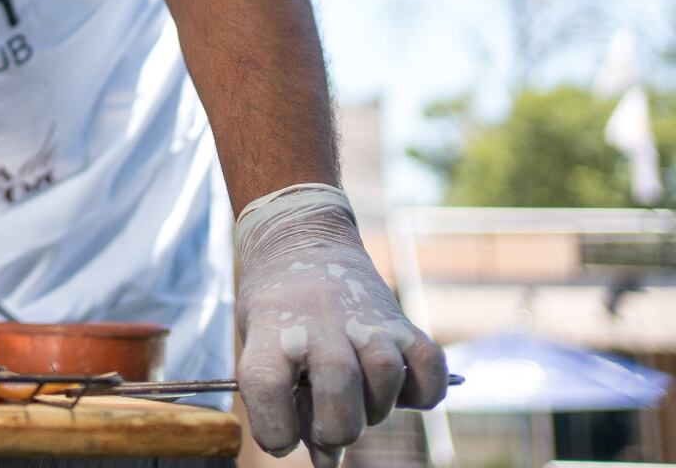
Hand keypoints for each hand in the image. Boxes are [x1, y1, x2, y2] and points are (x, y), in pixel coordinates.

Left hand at [235, 184, 446, 467]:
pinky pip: (429, 368)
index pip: (265, 385)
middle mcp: (319, 322)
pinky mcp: (402, 323)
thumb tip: (330, 461)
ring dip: (376, 407)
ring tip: (360, 400)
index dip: (274, 429)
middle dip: (336, 426)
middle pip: (336, 384)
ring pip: (385, 374)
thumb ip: (289, 403)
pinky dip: (423, 392)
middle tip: (329, 428)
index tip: (281, 440)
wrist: (301, 244)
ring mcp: (365, 319)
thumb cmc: (278, 314)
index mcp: (270, 329)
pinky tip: (399, 391)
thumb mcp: (263, 348)